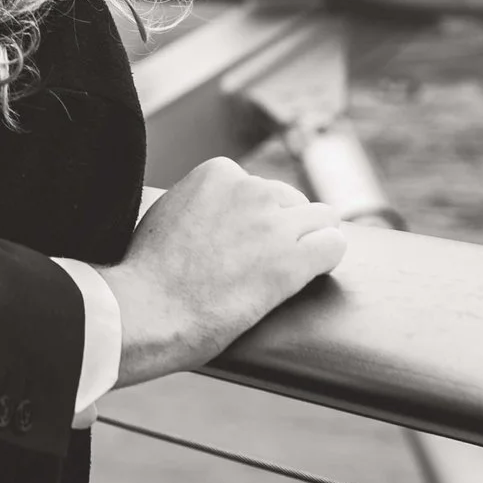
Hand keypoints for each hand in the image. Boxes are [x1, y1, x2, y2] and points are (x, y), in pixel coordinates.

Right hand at [97, 158, 347, 386]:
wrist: (148, 309)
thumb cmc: (148, 272)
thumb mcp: (167, 213)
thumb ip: (197, 202)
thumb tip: (210, 210)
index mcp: (218, 173)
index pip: (258, 186)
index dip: (254, 216)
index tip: (242, 240)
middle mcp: (250, 189)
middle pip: (290, 200)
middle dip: (282, 226)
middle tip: (265, 258)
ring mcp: (273, 224)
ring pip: (323, 218)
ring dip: (310, 239)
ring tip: (295, 264)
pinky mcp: (290, 262)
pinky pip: (333, 246)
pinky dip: (327, 258)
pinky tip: (314, 272)